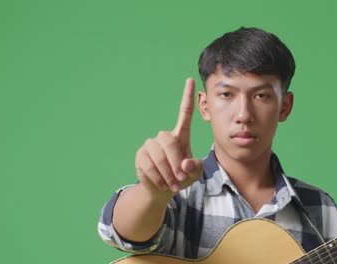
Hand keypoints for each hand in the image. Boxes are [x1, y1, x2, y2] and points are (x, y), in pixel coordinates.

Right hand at [135, 78, 202, 193]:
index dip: (187, 96)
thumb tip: (183, 164)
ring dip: (167, 173)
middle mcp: (164, 136)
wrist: (163, 189)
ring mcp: (151, 144)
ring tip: (173, 185)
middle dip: (176, 162)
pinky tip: (162, 183)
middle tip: (181, 179)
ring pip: (158, 156)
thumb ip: (195, 168)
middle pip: (169, 142)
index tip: (190, 79)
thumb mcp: (194, 174)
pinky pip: (148, 165)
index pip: (185, 113)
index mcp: (181, 135)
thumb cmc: (182, 177)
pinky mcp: (141, 155)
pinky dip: (158, 178)